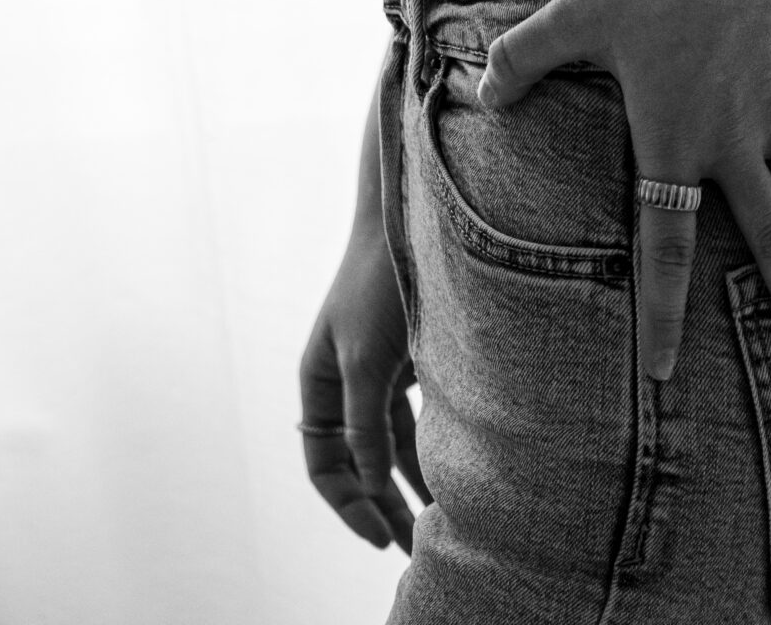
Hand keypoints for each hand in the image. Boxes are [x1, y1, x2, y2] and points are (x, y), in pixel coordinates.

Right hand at [299, 223, 429, 552]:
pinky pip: (417, 420)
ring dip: (410, 482)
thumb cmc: (377, 283)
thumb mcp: (366, 360)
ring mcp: (377, 372)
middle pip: (358, 461)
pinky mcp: (410, 360)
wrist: (410, 220)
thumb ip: (364, 423)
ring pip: (390, 444)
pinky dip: (430, 449)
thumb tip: (372, 482)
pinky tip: (451, 477)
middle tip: (409, 550)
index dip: (347, 504)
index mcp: (318, 381)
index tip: (378, 537)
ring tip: (438, 524)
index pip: (323, 463)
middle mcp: (344, 381)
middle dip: (381, 504)